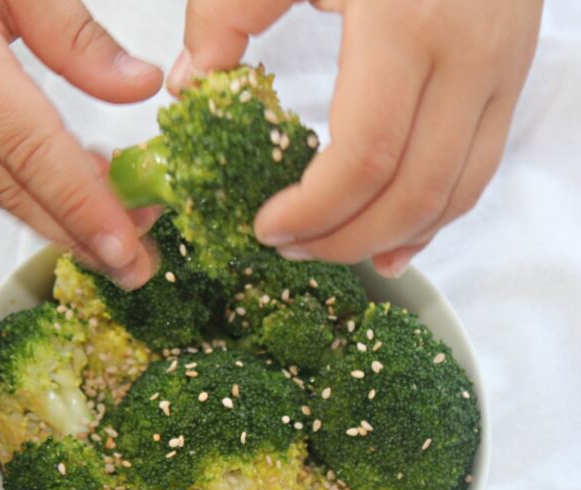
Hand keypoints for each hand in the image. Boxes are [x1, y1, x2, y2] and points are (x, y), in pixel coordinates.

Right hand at [0, 0, 163, 288]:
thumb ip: (75, 36)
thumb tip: (139, 89)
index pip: (32, 154)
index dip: (84, 208)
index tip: (129, 252)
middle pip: (9, 190)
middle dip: (76, 234)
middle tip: (138, 267)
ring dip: (50, 214)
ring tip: (114, 231)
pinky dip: (17, 186)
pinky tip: (61, 187)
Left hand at [168, 0, 542, 276]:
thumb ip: (229, 12)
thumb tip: (193, 87)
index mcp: (404, 24)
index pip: (364, 155)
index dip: (313, 210)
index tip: (265, 227)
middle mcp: (466, 53)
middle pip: (411, 190)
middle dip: (343, 238)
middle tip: (287, 249)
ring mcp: (500, 67)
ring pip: (454, 192)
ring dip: (387, 237)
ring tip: (328, 250)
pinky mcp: (511, 73)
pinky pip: (480, 168)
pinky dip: (435, 217)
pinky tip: (390, 240)